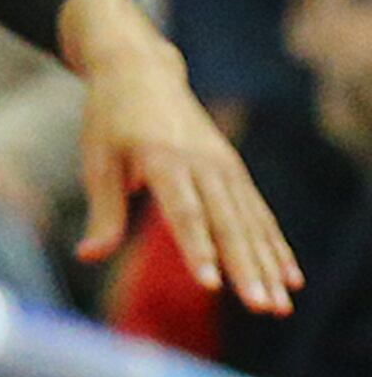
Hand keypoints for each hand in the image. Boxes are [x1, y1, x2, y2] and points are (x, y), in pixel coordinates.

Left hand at [67, 0, 301, 313]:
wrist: (138, 69)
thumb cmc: (109, 118)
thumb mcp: (97, 158)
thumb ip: (103, 211)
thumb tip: (86, 256)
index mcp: (160, 157)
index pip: (183, 210)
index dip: (196, 248)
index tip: (210, 285)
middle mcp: (199, 162)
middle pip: (226, 222)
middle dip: (245, 268)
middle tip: (262, 308)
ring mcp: (222, 165)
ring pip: (249, 222)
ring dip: (267, 265)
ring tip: (279, 307)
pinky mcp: (234, 169)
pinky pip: (259, 213)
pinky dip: (274, 245)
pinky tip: (291, 278)